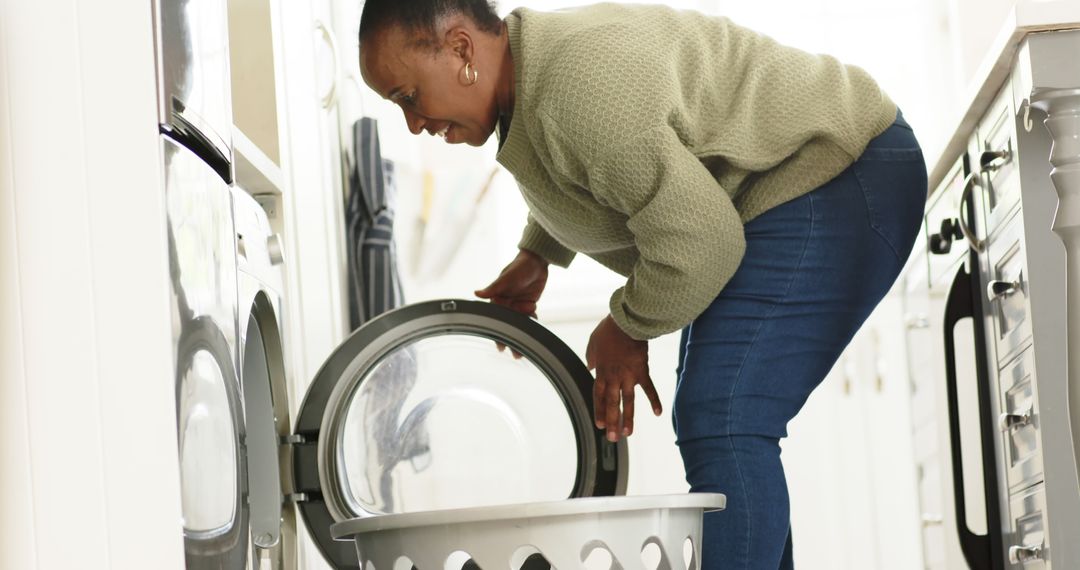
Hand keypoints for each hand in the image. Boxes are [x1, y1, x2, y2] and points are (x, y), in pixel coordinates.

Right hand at [475, 249, 548, 356]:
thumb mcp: (506, 278)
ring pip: (520, 325)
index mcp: (498, 300)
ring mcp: (519, 306)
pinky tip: (535, 332)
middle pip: (509, 326)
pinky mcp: (530, 305)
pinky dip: (532, 325)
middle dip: (511, 339)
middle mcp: (507, 305)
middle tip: (515, 354)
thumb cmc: (518, 267)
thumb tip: (476, 293)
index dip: (498, 334)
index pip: (497, 320)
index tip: (499, 347)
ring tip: (524, 351)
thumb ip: (493, 288)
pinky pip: (530, 319)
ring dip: (522, 336)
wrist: (536, 261)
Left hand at [586, 315, 661, 441]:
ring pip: (628, 401)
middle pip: (612, 403)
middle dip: (612, 422)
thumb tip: (590, 366)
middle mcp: (614, 377)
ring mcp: (629, 375)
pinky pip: (649, 388)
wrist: (626, 321)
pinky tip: (657, 413)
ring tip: (628, 433)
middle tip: (613, 438)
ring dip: (628, 417)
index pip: (598, 396)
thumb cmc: (609, 330)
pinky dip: (654, 400)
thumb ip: (591, 357)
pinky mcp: (642, 371)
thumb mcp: (593, 343)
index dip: (599, 411)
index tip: (600, 425)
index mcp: (601, 372)